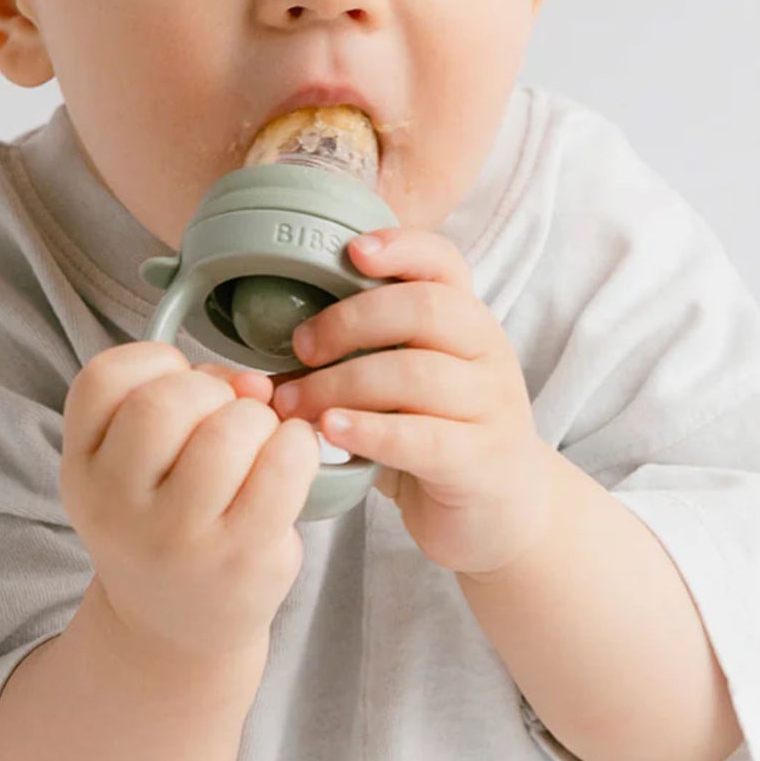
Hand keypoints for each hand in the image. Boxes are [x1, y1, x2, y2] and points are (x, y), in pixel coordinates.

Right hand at [60, 342, 320, 660]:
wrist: (174, 628)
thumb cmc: (164, 522)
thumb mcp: (136, 466)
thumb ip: (185, 399)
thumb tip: (255, 383)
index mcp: (82, 469)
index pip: (103, 379)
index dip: (154, 363)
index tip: (174, 388)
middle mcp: (118, 506)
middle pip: (166, 401)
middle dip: (213, 390)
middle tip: (224, 419)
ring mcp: (179, 538)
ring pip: (228, 431)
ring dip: (258, 419)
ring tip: (258, 444)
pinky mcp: (241, 557)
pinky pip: (282, 467)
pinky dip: (297, 445)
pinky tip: (289, 458)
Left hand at [269, 226, 548, 578]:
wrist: (500, 513)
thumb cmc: (434, 435)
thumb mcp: (402, 384)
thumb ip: (354, 356)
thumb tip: (259, 352)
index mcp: (466, 320)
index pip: (444, 262)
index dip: (401, 247)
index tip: (351, 252)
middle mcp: (486, 352)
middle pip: (425, 309)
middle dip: (350, 321)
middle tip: (299, 347)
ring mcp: (491, 406)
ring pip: (416, 374)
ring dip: (340, 385)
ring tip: (293, 405)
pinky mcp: (481, 461)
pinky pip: (423, 437)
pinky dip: (370, 429)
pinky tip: (330, 431)